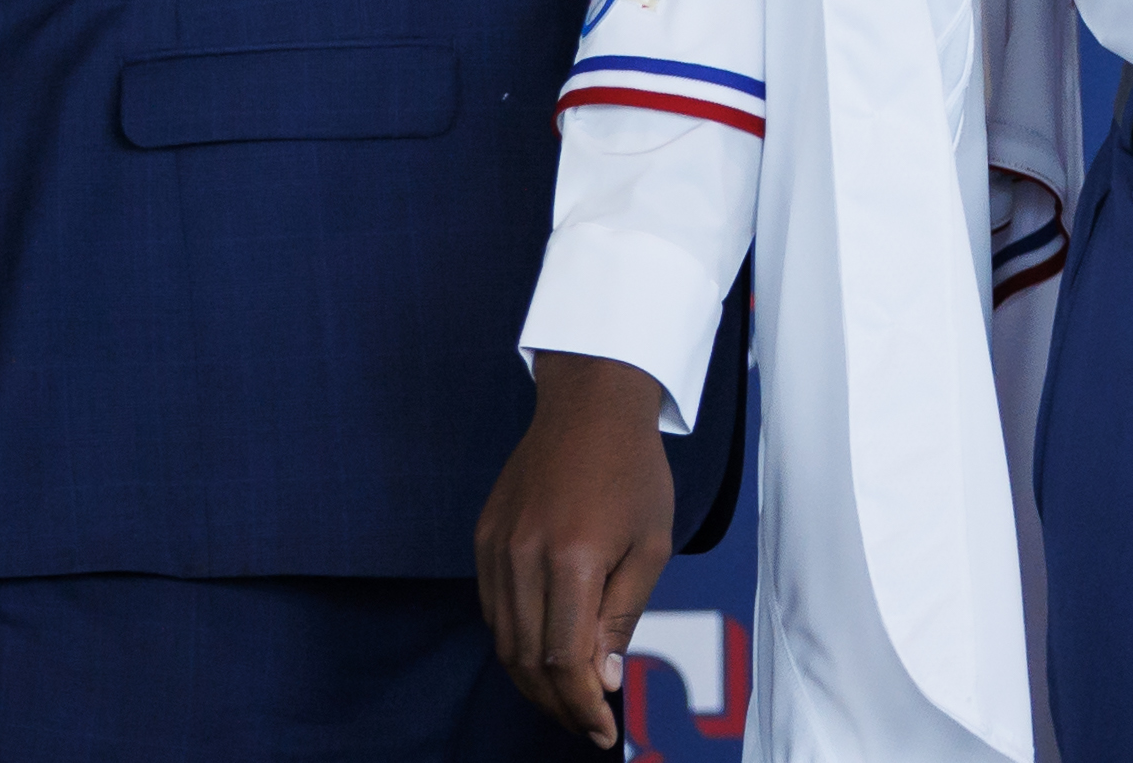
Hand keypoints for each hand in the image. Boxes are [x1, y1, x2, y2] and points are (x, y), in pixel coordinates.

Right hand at [474, 352, 676, 747]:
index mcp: (571, 559)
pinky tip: (544, 652)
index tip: (604, 731)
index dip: (583, 706)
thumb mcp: (649, 545)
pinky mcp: (483, 539)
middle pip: (527, 660)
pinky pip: (494, 609)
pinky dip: (516, 641)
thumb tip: (602, 681)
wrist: (591, 403)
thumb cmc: (633, 471)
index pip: (564, 660)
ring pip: (504, 641)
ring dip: (533, 679)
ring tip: (569, 698)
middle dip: (558, 704)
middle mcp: (522, 558)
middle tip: (589, 724)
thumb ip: (622, 616)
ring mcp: (495, 548)